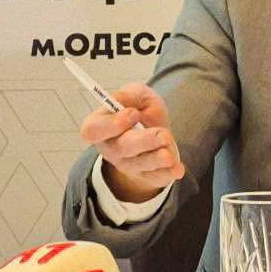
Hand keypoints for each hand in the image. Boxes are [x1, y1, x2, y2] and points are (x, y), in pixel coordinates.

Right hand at [78, 82, 184, 202]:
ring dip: (156, 159)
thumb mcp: (135, 94)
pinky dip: (167, 174)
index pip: (93, 130)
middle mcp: (110, 148)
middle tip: (162, 134)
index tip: (134, 113)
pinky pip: (154, 177)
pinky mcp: (145, 175)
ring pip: (139, 165)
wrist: (156, 129)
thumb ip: (129, 94)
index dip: (111, 125)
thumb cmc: (140, 110)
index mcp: (100, 126)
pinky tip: (177, 169)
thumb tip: (125, 103)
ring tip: (169, 155)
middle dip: (143, 141)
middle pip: (121, 148)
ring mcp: (127, 164)